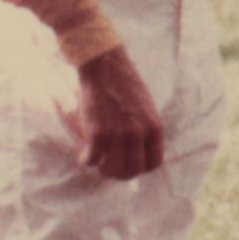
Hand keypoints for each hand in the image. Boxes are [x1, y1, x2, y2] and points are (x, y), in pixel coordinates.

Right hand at [66, 45, 166, 180]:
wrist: (105, 66)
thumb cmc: (124, 85)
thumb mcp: (146, 109)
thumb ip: (145, 131)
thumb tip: (137, 153)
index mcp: (155, 128)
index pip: (154, 164)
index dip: (141, 168)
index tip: (129, 164)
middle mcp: (139, 134)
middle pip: (133, 171)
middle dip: (120, 173)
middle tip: (108, 166)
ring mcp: (119, 135)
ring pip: (112, 170)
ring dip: (102, 169)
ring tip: (97, 161)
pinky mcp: (98, 134)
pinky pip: (92, 160)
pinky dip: (86, 160)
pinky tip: (84, 155)